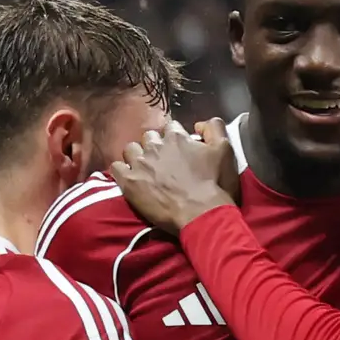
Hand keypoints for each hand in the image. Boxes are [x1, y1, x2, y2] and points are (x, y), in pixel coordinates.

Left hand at [113, 119, 238, 233]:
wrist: (201, 215)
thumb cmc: (215, 185)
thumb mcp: (225, 150)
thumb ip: (214, 128)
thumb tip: (198, 124)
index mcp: (176, 137)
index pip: (170, 127)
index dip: (175, 138)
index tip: (179, 151)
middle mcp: (155, 146)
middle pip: (149, 137)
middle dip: (155, 146)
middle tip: (163, 163)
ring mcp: (140, 163)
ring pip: (130, 149)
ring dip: (137, 157)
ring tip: (145, 170)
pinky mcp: (129, 182)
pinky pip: (115, 167)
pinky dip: (121, 171)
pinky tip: (130, 178)